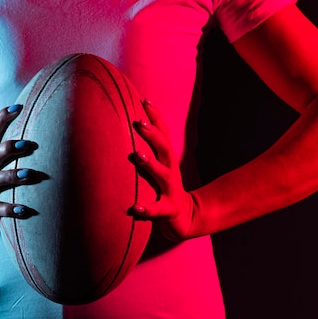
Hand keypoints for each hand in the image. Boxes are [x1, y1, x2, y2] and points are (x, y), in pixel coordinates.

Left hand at [131, 100, 196, 241]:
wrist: (187, 218)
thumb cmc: (165, 188)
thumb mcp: (159, 166)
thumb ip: (147, 149)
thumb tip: (130, 127)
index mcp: (167, 159)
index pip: (164, 134)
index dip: (156, 117)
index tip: (144, 100)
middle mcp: (171, 171)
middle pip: (165, 148)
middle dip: (153, 135)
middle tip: (139, 123)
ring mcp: (171, 190)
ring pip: (163, 174)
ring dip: (150, 164)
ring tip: (137, 155)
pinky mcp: (170, 209)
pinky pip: (158, 208)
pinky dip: (147, 208)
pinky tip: (135, 207)